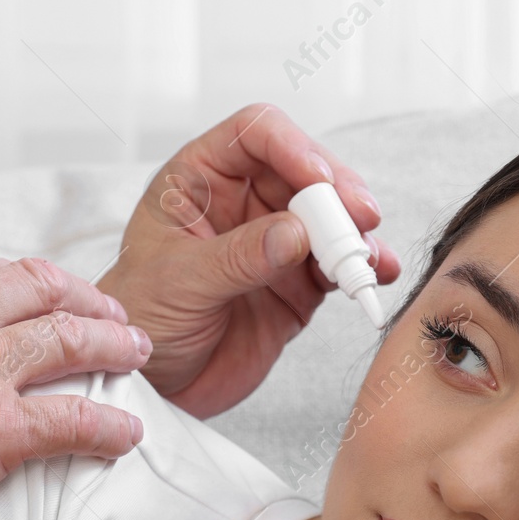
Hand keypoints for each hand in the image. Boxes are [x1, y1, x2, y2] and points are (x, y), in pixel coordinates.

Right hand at [0, 242, 152, 519]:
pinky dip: (111, 425)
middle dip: (85, 298)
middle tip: (111, 316)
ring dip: (115, 346)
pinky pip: (76, 419)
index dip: (24, 278)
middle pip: (40, 287)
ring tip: (138, 356)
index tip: (42, 293)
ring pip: (73, 340)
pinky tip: (127, 435)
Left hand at [97, 103, 401, 418]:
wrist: (153, 384)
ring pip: (329, 219)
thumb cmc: (141, 319)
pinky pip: (338, 266)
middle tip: (360, 219)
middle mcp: (242, 203)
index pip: (254, 135)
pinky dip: (362, 269)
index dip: (292, 147)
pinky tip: (377, 276)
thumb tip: (296, 234)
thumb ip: (238, 257)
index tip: (319, 178)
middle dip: (338, 193)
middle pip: (305, 173)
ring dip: (356, 234)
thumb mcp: (179, 284)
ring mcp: (274, 244)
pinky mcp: (296, 285)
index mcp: (200, 180)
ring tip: (371, 258)